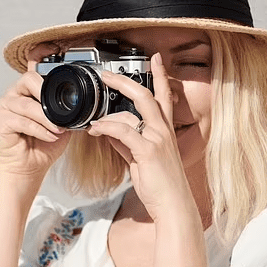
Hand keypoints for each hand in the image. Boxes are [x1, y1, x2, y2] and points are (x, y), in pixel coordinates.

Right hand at [0, 43, 71, 187]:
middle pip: (28, 80)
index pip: (33, 68)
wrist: (26, 171)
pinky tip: (50, 136)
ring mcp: (3, 106)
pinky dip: (38, 129)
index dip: (43, 57)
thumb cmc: (41, 148)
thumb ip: (68, 112)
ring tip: (58, 129)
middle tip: (61, 112)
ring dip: (46, 118)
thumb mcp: (61, 125)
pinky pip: (21, 121)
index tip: (56, 51)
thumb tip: (86, 105)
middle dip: (47, 94)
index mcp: (28, 92)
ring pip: (26, 104)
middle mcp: (13, 94)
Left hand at [86, 53, 195, 222]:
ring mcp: (157, 139)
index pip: (164, 97)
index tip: (154, 59)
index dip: (160, 76)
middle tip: (107, 75)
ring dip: (107, 113)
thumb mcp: (142, 161)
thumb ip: (127, 144)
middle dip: (125, 81)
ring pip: (132, 111)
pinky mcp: (148, 151)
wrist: (173, 207)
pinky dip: (106, 128)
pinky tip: (95, 130)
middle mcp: (163, 131)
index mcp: (165, 132)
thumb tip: (110, 132)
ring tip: (92, 121)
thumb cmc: (161, 187)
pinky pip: (123, 131)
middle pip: (145, 95)